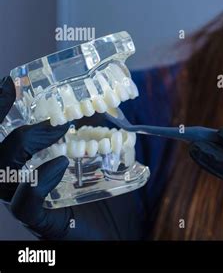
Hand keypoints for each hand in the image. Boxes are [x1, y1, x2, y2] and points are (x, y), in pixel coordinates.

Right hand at [0, 76, 137, 239]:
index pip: (4, 134)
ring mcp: (27, 203)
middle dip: (9, 123)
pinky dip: (37, 181)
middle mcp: (19, 182)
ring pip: (1, 173)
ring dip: (25, 145)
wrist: (116, 234)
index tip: (13, 83)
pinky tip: (59, 164)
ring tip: (56, 131)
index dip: (2, 107)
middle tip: (46, 114)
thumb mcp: (100, 159)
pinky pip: (24, 204)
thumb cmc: (105, 197)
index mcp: (28, 164)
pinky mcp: (42, 223)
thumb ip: (97, 134)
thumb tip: (107, 103)